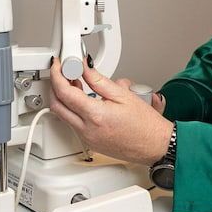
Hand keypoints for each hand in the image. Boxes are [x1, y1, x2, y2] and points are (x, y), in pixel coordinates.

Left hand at [48, 59, 172, 165]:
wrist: (155, 146)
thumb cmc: (146, 124)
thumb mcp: (123, 94)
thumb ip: (98, 79)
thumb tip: (84, 66)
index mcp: (95, 115)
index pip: (64, 92)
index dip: (58, 75)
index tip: (59, 65)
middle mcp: (87, 130)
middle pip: (57, 105)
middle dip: (56, 86)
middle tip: (64, 72)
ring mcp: (87, 139)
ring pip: (63, 115)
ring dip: (64, 98)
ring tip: (76, 84)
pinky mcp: (90, 143)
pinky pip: (73, 124)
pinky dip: (72, 109)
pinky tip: (84, 100)